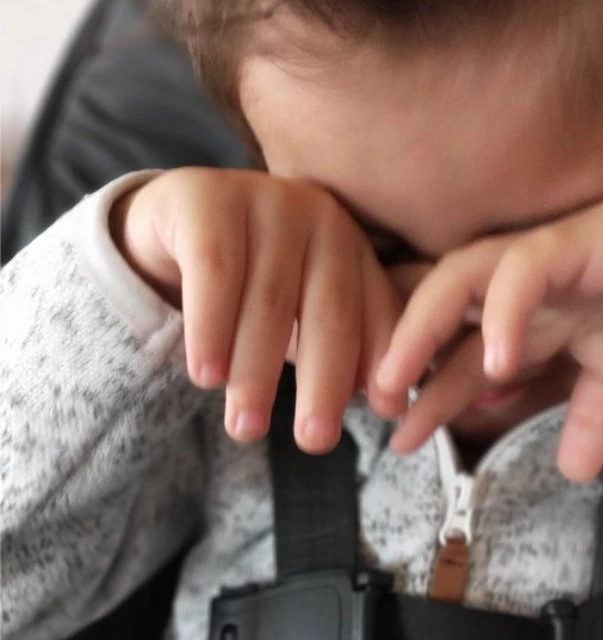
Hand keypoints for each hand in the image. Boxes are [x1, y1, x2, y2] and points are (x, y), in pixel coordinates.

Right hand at [110, 168, 403, 449]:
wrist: (172, 223)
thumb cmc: (251, 286)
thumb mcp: (302, 318)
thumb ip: (345, 353)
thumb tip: (393, 407)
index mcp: (353, 247)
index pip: (375, 311)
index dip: (382, 362)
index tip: (386, 414)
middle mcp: (320, 216)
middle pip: (328, 310)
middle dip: (324, 381)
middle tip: (315, 441)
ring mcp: (265, 199)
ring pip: (269, 300)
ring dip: (257, 371)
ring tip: (246, 429)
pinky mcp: (206, 198)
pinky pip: (214, 272)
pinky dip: (211, 329)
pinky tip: (205, 376)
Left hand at [373, 170, 602, 480]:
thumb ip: (590, 421)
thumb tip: (573, 474)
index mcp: (522, 314)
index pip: (459, 357)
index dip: (429, 397)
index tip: (403, 441)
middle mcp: (515, 284)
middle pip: (438, 319)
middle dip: (401, 363)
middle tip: (376, 412)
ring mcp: (536, 259)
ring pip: (454, 282)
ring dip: (420, 332)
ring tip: (398, 385)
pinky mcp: (566, 242)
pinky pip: (521, 273)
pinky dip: (504, 314)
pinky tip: (496, 361)